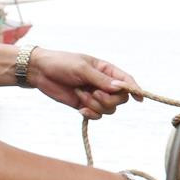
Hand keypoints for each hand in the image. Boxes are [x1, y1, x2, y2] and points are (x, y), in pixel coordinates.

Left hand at [27, 49, 141, 120]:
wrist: (40, 72)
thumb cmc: (61, 64)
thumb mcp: (82, 69)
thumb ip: (101, 80)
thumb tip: (121, 88)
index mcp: (106, 70)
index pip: (127, 81)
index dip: (135, 89)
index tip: (139, 99)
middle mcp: (103, 84)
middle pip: (120, 99)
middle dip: (109, 100)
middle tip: (95, 93)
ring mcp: (95, 95)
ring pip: (109, 109)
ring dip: (95, 105)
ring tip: (80, 96)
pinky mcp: (85, 105)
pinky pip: (97, 115)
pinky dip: (91, 114)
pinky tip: (80, 108)